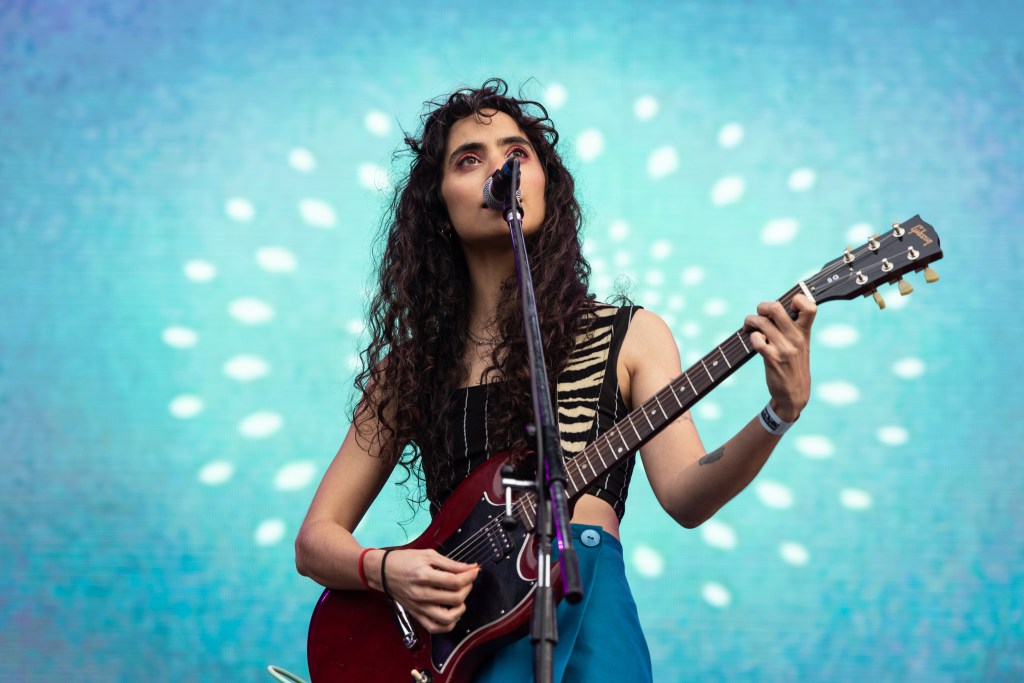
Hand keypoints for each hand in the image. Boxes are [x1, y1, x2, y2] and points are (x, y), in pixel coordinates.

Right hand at [378, 549, 478, 633]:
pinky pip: (435, 628)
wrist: (383, 572)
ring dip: (460, 608)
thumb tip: (470, 568)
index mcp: (424, 576)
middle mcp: (422, 594)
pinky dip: (448, 625)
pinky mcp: (417, 615)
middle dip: (467, 587)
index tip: (474, 570)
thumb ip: (451, 563)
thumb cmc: (405, 560)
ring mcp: (419, 608)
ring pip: (447, 618)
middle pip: (455, 598)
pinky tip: (452, 613)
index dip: (469, 576)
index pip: (454, 581)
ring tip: (460, 597)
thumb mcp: (428, 555)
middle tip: (467, 580)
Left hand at [744, 294, 816, 421]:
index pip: (809, 306)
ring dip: (750, 322)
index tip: (787, 306)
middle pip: (775, 307)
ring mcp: (784, 348)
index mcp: (805, 331)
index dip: (797, 299)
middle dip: (761, 307)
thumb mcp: (800, 344)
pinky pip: (757, 339)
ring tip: (749, 328)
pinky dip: (751, 337)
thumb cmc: (793, 365)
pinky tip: (754, 342)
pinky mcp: (773, 358)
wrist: (794, 394)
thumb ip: (791, 326)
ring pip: (761, 322)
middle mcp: (796, 337)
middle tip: (759, 315)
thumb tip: (771, 308)